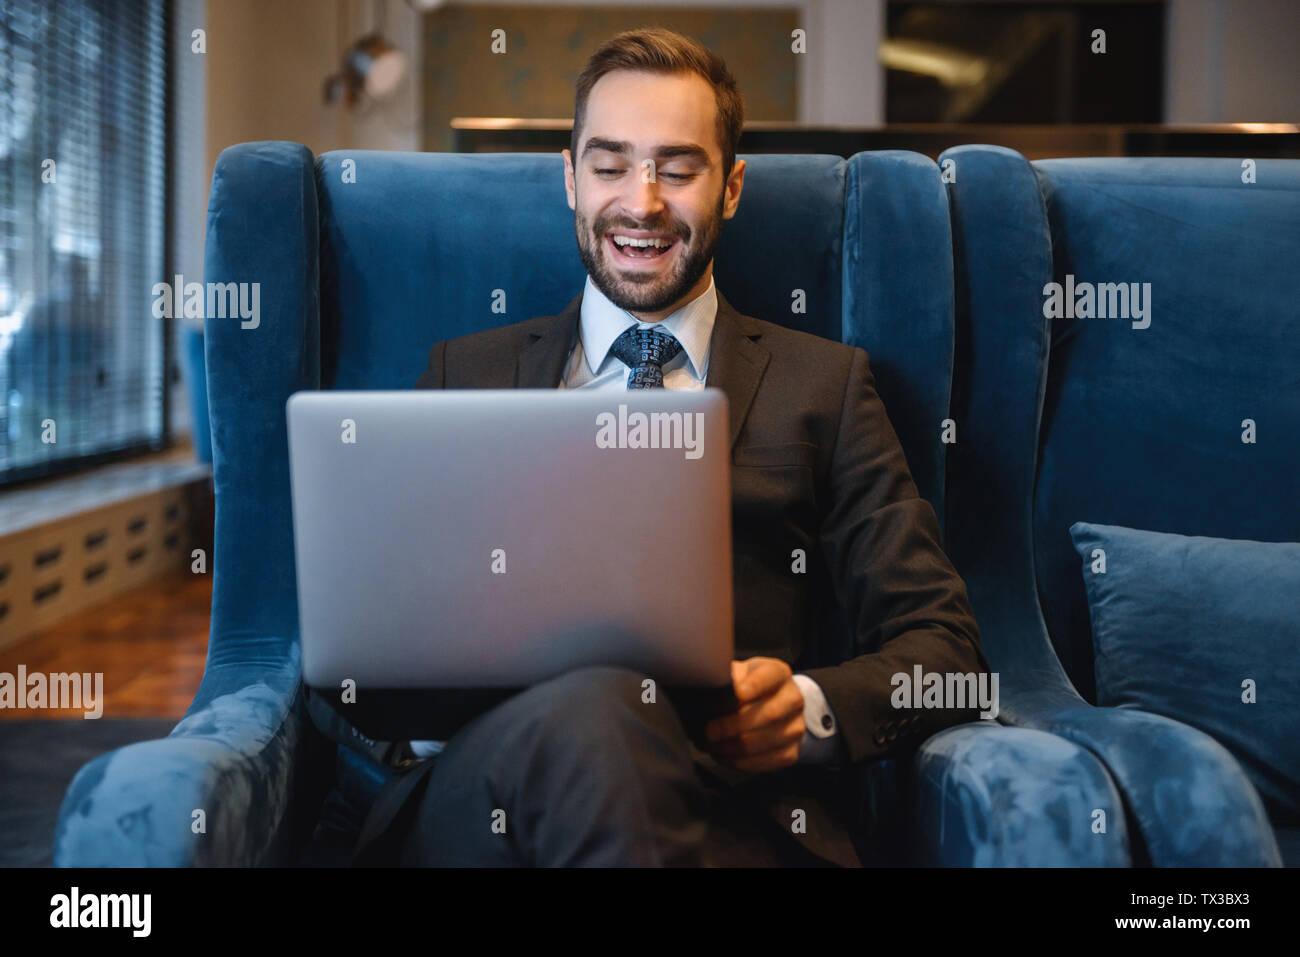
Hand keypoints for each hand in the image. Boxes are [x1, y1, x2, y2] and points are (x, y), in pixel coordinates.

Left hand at [702, 657, 804, 771]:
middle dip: (732, 726)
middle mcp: (793, 698)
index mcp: (778, 673)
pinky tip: (724, 755)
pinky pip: (766, 762)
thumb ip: (727, 678)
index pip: (769, 677)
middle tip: (708, 731)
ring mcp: (796, 726)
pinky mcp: (792, 751)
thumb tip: (714, 692)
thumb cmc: (744, 687)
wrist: (766, 705)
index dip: (753, 686)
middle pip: (767, 715)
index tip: (735, 695)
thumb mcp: (736, 674)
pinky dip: (740, 762)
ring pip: (763, 742)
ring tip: (710, 745)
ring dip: (732, 747)